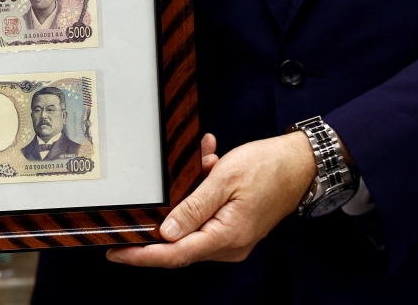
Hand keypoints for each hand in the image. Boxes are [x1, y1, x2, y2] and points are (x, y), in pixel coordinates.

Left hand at [107, 132, 315, 267]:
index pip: (174, 254)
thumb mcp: (224, 180)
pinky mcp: (234, 226)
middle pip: (179, 242)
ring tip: (202, 163)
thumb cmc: (268, 167)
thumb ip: (193, 207)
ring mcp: (233, 237)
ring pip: (192, 223)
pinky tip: (208, 165)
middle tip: (149, 194)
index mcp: (226, 236)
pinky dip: (200, 192)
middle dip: (164, 213)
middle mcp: (229, 244)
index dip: (142, 255)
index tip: (117, 252)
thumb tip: (165, 232)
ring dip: (187, 195)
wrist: (301, 163)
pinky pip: (206, 214)